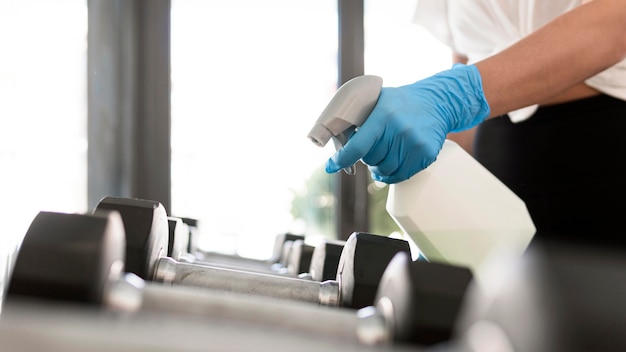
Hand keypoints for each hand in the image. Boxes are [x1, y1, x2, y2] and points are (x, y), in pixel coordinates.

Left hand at [325, 64, 490, 183]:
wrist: (437, 102)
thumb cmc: (400, 102)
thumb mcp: (377, 100)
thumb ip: (358, 115)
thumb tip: (331, 132)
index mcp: (384, 116)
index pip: (358, 146)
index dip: (341, 159)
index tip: (330, 166)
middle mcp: (400, 130)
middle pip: (371, 160)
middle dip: (366, 157)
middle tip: (371, 147)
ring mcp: (415, 144)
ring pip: (386, 171)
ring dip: (379, 168)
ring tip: (382, 155)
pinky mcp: (426, 154)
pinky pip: (402, 175)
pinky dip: (393, 174)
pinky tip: (392, 163)